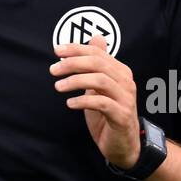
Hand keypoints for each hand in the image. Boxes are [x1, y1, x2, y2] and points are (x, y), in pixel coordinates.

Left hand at [50, 33, 139, 168]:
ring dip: (76, 81)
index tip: (57, 50)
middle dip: (73, 63)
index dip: (77, 49)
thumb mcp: (100, 86)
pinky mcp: (122, 116)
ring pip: (100, 81)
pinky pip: (102, 104)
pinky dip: (83, 101)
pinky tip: (70, 103)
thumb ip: (98, 64)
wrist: (123, 144)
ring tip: (58, 86)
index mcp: (120, 71)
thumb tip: (96, 37)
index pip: (97, 53)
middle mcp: (126, 82)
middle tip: (53, 70)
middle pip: (98, 64)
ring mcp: (126, 99)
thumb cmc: (109, 114)